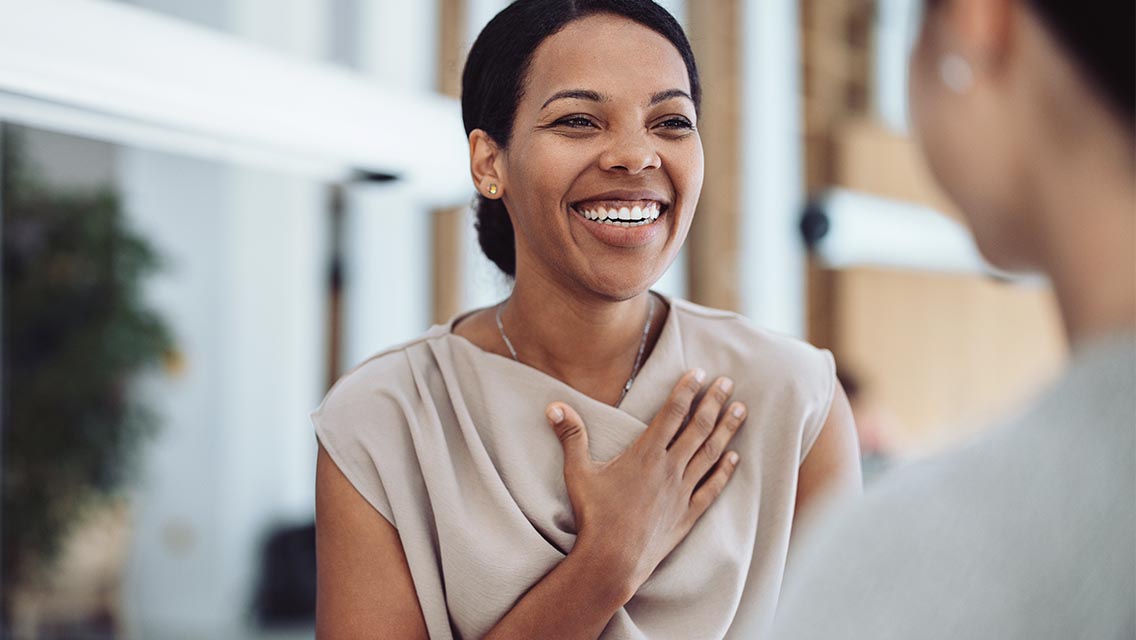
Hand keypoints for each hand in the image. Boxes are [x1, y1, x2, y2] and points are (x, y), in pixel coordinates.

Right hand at [545, 369, 746, 598]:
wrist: (613, 559)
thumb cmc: (594, 516)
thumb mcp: (578, 472)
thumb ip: (570, 436)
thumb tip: (553, 406)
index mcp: (645, 454)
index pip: (672, 413)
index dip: (686, 390)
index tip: (699, 372)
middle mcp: (669, 469)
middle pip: (698, 428)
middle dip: (714, 402)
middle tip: (728, 382)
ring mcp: (681, 492)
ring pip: (711, 454)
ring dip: (727, 429)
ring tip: (741, 410)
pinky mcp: (687, 515)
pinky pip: (711, 488)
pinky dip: (725, 472)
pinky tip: (735, 458)